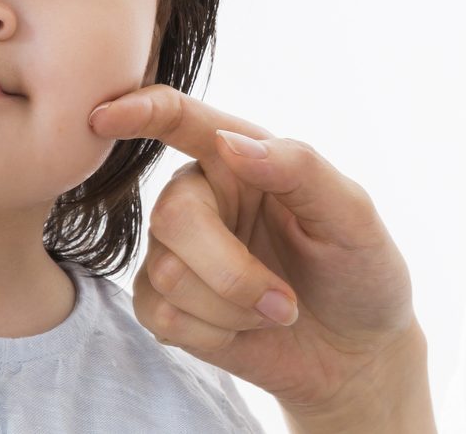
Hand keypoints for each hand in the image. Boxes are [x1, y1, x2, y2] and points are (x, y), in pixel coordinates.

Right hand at [89, 86, 433, 432]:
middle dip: (232, 271)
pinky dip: (214, 333)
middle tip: (287, 304)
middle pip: (173, 216)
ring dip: (235, 307)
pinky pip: (161, 315)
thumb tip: (232, 143)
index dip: (138, 111)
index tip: (103, 114)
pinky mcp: (166, 304)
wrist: (358, 355)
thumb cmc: (361, 272)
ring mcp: (177, 251)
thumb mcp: (354, 216)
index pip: (180, 119)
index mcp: (239, 157)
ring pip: (168, 273)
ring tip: (278, 312)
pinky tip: (246, 331)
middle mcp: (200, 196)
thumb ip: (300, 168)